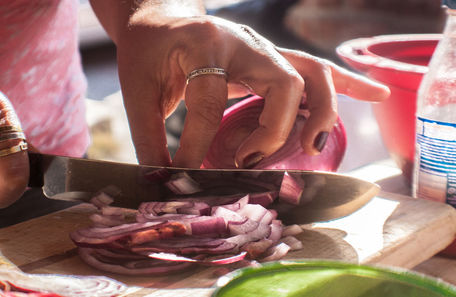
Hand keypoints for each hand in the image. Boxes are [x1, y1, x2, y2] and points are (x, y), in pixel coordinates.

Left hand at [116, 14, 389, 167]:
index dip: (198, 143)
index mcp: (203, 43)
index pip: (211, 97)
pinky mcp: (272, 57)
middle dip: (276, 128)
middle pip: (284, 81)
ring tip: (314, 146)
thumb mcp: (137, 89)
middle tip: (252, 160)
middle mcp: (243, 41)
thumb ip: (149, 136)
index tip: (185, 172)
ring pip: (310, 73)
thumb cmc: (147, 51)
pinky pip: (317, 69)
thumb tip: (164, 183)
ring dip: (322, 112)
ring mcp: (263, 47)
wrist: (160, 18)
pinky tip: (378, 93)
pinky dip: (347, 83)